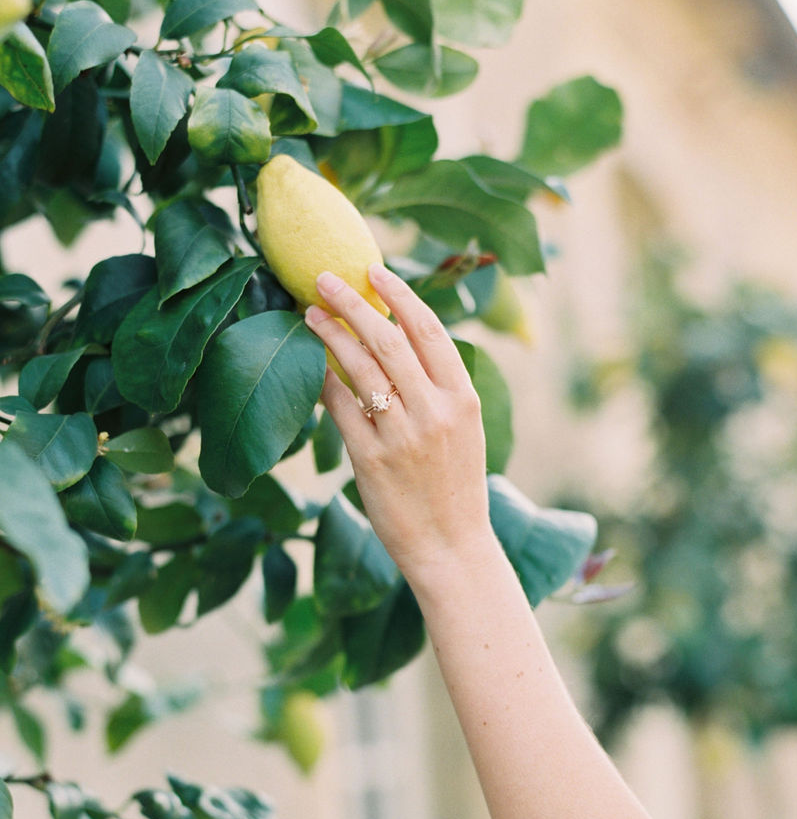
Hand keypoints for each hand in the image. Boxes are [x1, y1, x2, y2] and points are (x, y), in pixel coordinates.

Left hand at [304, 264, 495, 584]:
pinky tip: (311, 364)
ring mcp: (403, 437)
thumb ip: (439, 388)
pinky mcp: (372, 461)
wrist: (452, 548)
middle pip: (388, 339)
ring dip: (330, 334)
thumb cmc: (455, 488)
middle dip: (352, 302)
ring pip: (360, 369)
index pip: (429, 330)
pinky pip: (341, 409)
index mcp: (463, 399)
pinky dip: (325, 381)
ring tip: (309, 314)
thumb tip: (398, 339)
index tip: (373, 270)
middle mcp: (435, 412)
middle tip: (323, 277)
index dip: (399, 294)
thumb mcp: (465, 431)